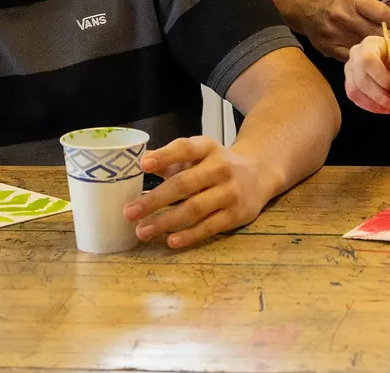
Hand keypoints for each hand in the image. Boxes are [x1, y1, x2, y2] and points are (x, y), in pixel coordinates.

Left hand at [124, 136, 274, 249]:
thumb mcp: (198, 154)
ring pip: (194, 209)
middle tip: (129, 212)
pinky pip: (209, 227)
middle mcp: (220, 168)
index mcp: (208, 148)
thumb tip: (137, 160)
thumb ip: (170, 157)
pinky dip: (189, 235)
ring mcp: (230, 192)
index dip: (164, 156)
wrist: (260, 173)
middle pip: (184, 184)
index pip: (185, 149)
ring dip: (166, 222)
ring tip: (142, 231)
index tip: (143, 165)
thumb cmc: (217, 164)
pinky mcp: (236, 214)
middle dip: (154, 200)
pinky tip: (171, 241)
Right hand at [289, 0, 389, 60]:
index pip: (382, 14)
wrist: (303, 6)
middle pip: (375, 33)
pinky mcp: (328, 48)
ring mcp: (334, 34)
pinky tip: (370, 60)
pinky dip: (361, 58)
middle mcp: (343, 16)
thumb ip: (372, 8)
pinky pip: (351, 56)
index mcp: (352, 0)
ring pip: (364, 48)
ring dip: (379, 53)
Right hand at [343, 36, 389, 113]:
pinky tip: (385, 108)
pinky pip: (356, 99)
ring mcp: (350, 70)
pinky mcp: (350, 84)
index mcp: (370, 44)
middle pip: (360, 79)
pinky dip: (372, 107)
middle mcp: (356, 55)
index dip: (381, 78)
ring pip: (355, 91)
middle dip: (379, 95)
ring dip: (375, 104)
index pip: (368, 60)